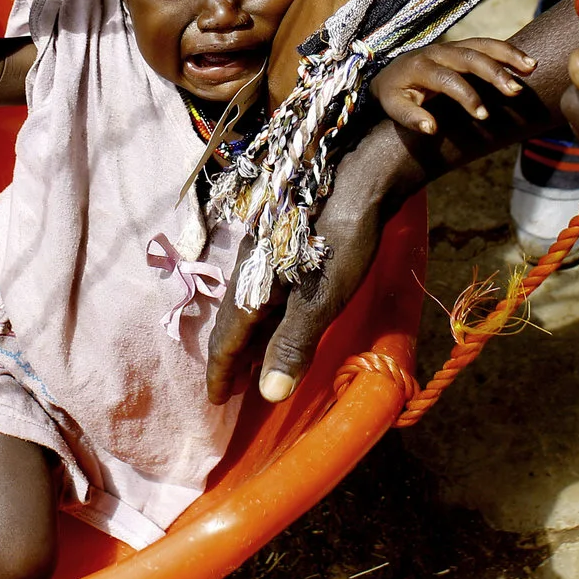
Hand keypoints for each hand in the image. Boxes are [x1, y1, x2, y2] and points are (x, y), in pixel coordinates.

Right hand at [237, 125, 417, 402]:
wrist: (361, 176)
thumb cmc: (341, 241)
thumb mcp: (321, 300)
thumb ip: (293, 344)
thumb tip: (268, 396)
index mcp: (251, 286)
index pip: (227, 339)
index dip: (221, 373)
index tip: (217, 402)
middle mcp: (249, 269)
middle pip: (232, 323)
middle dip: (230, 359)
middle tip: (232, 389)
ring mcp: (266, 254)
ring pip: (248, 306)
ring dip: (248, 338)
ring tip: (253, 363)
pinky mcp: (285, 243)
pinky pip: (264, 291)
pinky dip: (264, 317)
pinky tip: (277, 320)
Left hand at [375, 38, 536, 135]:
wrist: (390, 72)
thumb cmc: (395, 93)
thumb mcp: (393, 107)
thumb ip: (410, 117)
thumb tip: (431, 128)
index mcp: (420, 67)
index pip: (448, 79)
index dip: (467, 96)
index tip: (484, 115)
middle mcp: (438, 51)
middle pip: (469, 57)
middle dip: (494, 72)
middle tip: (515, 91)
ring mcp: (451, 46)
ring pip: (482, 44)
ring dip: (508, 55)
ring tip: (531, 67)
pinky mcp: (462, 46)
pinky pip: (487, 44)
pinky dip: (508, 50)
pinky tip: (527, 61)